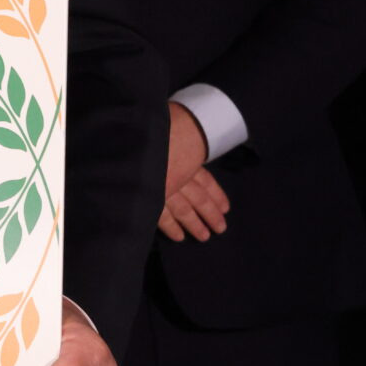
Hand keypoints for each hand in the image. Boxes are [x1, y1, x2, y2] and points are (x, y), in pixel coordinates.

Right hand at [157, 102, 228, 242]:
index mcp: (185, 157)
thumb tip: (185, 133)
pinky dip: (171, 227)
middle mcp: (179, 174)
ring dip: (195, 224)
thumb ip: (177, 136)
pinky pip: (163, 216)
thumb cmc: (154, 129)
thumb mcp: (169, 130)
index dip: (215, 193)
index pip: (204, 179)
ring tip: (204, 236)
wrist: (140, 141)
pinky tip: (178, 236)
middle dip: (210, 214)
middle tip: (220, 229)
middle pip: (199, 198)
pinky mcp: (153, 196)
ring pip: (185, 209)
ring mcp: (166, 186)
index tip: (225, 207)